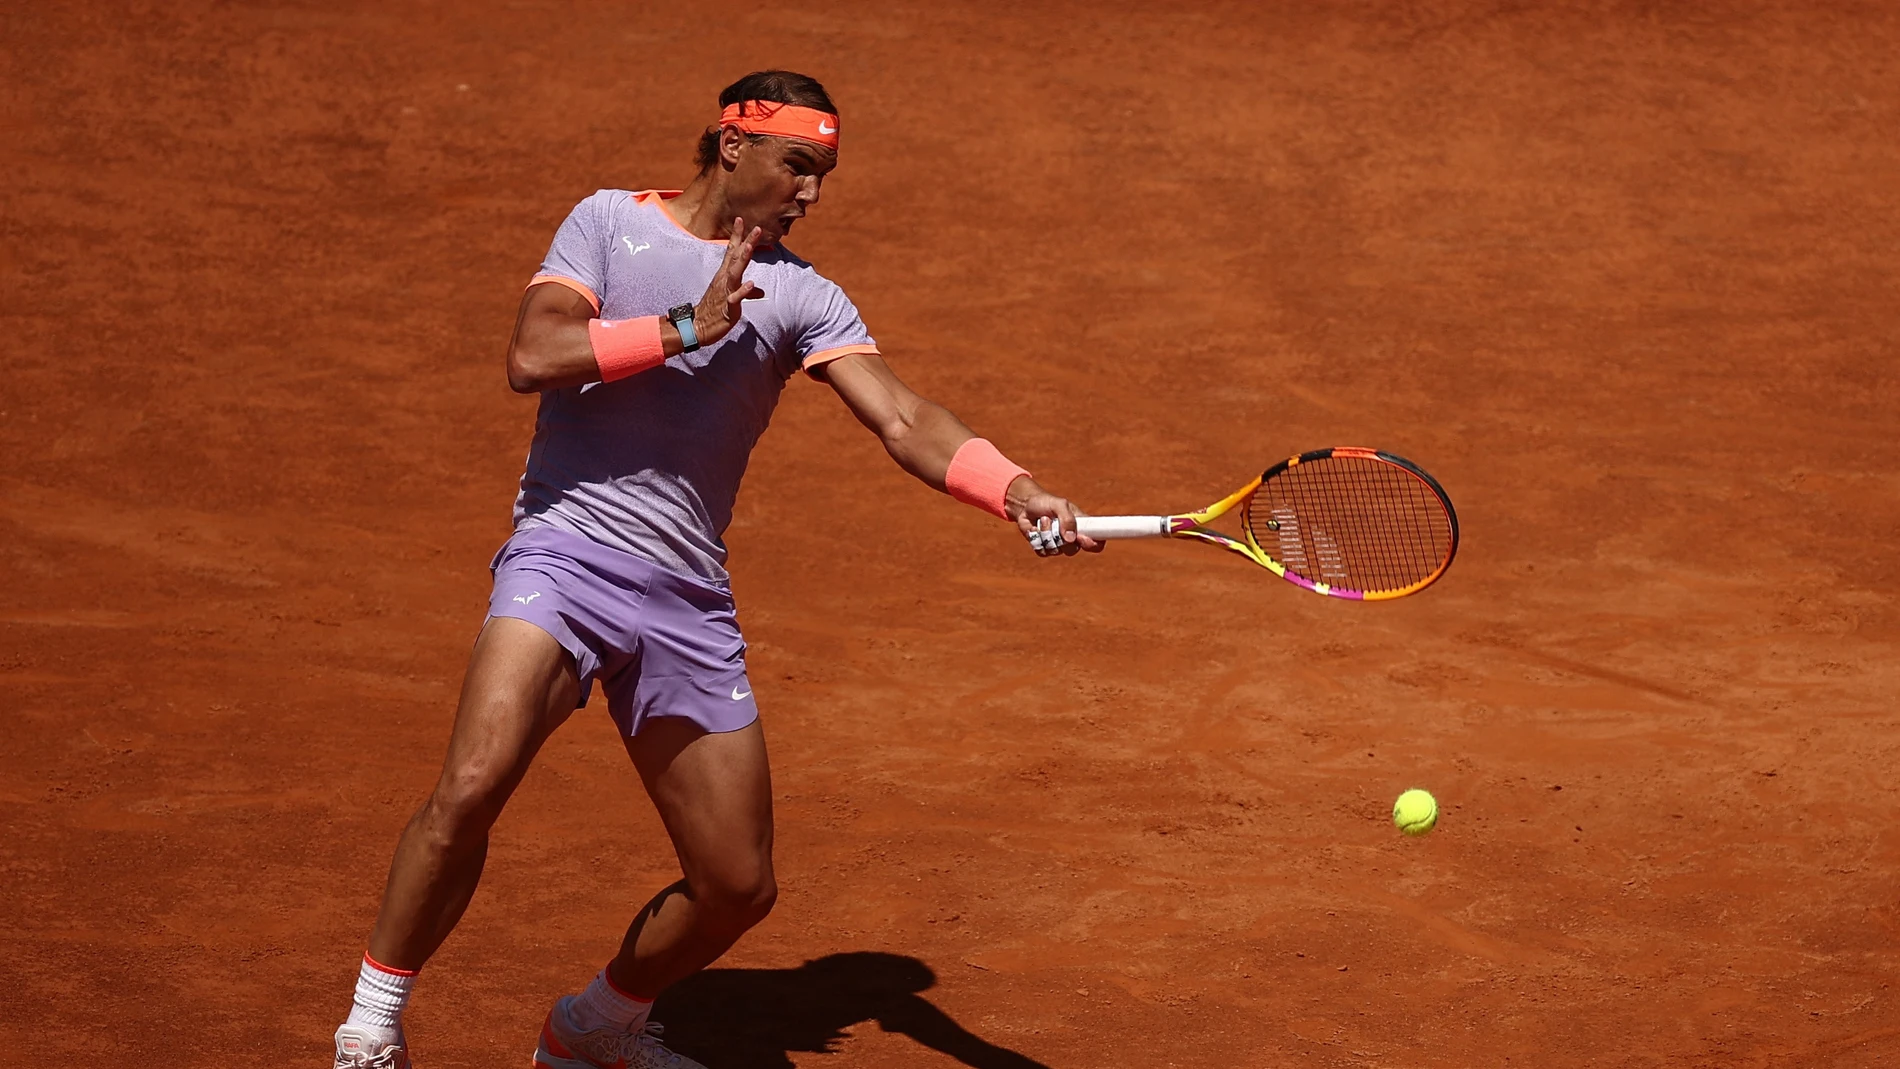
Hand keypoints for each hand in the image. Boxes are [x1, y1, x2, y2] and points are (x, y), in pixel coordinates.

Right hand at [694, 217, 765, 345]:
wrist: (697, 327)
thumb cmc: (714, 311)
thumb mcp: (732, 298)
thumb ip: (746, 292)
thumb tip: (760, 290)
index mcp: (724, 275)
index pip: (731, 251)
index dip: (737, 236)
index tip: (741, 219)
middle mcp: (724, 280)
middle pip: (736, 257)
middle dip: (746, 242)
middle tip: (757, 228)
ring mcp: (726, 292)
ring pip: (735, 272)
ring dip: (743, 259)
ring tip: (751, 246)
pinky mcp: (728, 306)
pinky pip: (736, 297)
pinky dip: (743, 291)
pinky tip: (751, 284)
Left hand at [1006, 476, 1103, 557]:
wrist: (1025, 506)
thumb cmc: (1045, 502)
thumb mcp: (1059, 504)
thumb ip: (1067, 519)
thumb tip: (1071, 538)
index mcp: (1081, 526)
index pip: (1096, 540)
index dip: (1094, 544)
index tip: (1083, 538)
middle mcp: (1071, 538)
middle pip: (1073, 550)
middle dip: (1061, 538)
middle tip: (1054, 524)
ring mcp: (1057, 544)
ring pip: (1055, 551)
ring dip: (1046, 534)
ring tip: (1043, 520)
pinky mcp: (1044, 548)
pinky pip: (1042, 552)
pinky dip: (1037, 539)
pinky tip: (1035, 529)